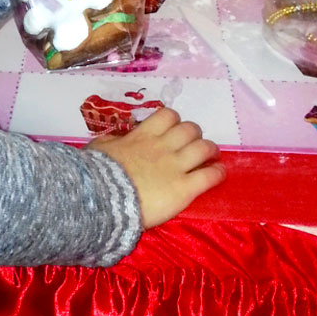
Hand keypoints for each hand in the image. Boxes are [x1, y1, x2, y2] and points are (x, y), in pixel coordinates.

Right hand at [90, 105, 224, 228]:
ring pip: (204, 148)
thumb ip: (112, 142)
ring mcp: (176, 167)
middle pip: (190, 129)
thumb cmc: (97, 173)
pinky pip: (210, 176)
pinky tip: (219, 174)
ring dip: (210, 150)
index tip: (174, 129)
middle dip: (194, 134)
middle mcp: (163, 146)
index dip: (175, 121)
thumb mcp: (99, 148)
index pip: (167, 116)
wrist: (104, 198)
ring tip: (212, 156)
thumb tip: (116, 140)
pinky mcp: (184, 189)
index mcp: (143, 135)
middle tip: (193, 144)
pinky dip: (218, 173)